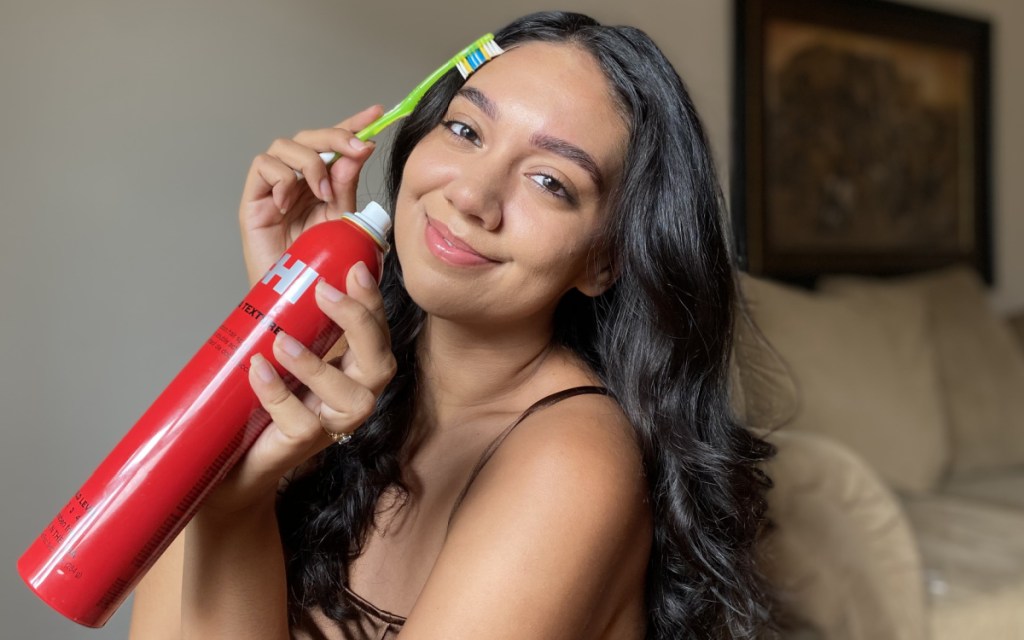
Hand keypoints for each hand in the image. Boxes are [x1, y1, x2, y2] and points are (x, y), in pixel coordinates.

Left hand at [202, 261, 395, 514]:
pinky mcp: (303, 445)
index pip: (378, 329)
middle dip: (358, 323)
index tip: (354, 268)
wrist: (228, 456)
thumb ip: (293, 309)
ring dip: (318, 365)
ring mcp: (332, 423)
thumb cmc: (259, 394)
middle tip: (323, 291)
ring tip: (281, 341)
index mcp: (353, 365)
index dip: (372, 300)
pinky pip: (302, 423)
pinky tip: (258, 370)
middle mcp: (354, 394)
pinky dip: (279, 393)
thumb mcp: (279, 341)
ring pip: (353, 398)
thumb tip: (291, 259)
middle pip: (381, 362)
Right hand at [238, 105, 384, 285]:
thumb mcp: (341, 222)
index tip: (377, 114)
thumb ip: (347, 187)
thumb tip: (360, 151)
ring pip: (286, 145)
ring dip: (310, 163)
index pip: (335, 145)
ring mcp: (274, 188)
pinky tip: (289, 203)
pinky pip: (263, 166)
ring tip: (322, 194)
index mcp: (322, 183)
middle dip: (336, 136)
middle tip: (357, 148)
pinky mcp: (253, 199)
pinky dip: (281, 178)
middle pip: (310, 137)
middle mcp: (297, 180)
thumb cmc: (317, 265)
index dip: (353, 124)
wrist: (294, 297)